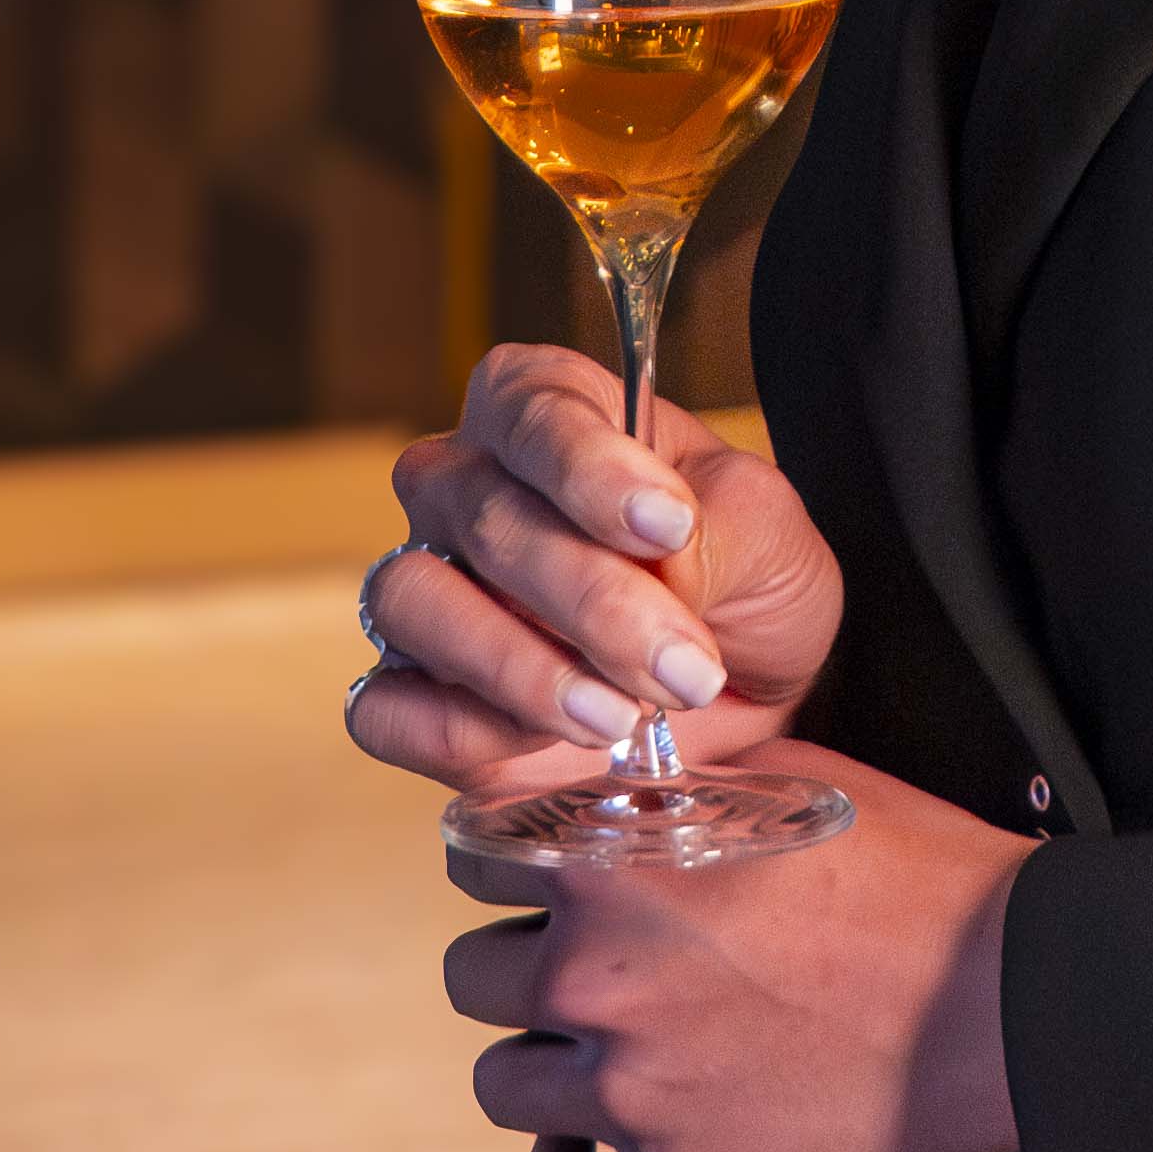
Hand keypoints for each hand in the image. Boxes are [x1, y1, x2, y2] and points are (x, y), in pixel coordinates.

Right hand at [348, 344, 843, 799]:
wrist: (745, 691)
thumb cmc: (740, 580)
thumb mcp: (764, 535)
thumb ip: (715, 530)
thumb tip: (657, 557)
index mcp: (545, 411)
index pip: (531, 409)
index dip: (591, 468)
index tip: (668, 524)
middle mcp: (464, 486)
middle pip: (486, 518)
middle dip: (596, 602)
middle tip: (686, 666)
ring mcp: (425, 588)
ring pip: (417, 602)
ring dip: (524, 668)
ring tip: (621, 716)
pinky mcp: (410, 694)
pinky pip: (388, 709)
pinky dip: (463, 730)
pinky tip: (547, 741)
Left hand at [443, 746, 1036, 1151]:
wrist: (1010, 998)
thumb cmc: (918, 876)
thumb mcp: (792, 776)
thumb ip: (678, 774)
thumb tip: (612, 761)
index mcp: (617, 861)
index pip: (473, 855)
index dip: (503, 864)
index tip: (534, 883)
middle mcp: (601, 974)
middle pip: (472, 977)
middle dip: (521, 968)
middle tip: (594, 972)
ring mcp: (633, 1091)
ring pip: (502, 1085)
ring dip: (545, 1068)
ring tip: (607, 1062)